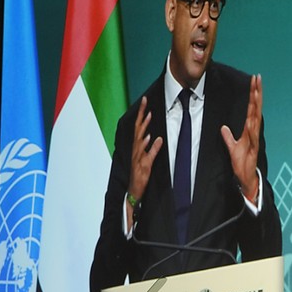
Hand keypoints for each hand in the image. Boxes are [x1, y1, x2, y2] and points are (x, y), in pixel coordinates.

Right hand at [128, 96, 162, 217]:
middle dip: (142, 115)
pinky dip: (147, 146)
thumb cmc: (141, 175)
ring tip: (149, 115)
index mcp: (137, 147)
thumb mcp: (149, 160)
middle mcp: (136, 149)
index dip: (142, 114)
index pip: (139, 127)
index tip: (145, 101)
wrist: (134, 191)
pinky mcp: (142, 165)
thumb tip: (157, 137)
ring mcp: (138, 157)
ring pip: (140, 139)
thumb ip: (153, 149)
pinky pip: (146, 154)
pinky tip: (150, 137)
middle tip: (146, 101)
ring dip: (144, 127)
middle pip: (138, 128)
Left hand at [221, 74, 261, 203]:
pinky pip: (253, 132)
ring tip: (257, 90)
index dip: (252, 95)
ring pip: (256, 116)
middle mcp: (253, 130)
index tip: (253, 82)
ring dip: (257, 103)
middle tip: (258, 78)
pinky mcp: (253, 146)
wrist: (246, 177)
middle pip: (256, 107)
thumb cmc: (241, 163)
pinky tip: (253, 115)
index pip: (251, 108)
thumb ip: (228, 138)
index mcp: (248, 129)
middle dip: (257, 92)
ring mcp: (254, 137)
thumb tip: (223, 128)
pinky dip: (253, 123)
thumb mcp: (232, 148)